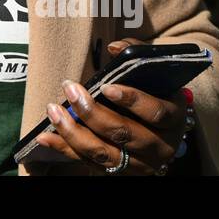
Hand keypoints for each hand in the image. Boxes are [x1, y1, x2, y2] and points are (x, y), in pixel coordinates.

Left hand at [33, 38, 188, 174]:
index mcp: (174, 119)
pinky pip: (90, 163)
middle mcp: (161, 146)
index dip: (132, 100)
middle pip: (124, 134)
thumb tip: (115, 47)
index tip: (107, 87)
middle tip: (71, 91)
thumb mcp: (155, 73)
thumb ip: (137, 54)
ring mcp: (141, 164)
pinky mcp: (121, 172)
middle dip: (93, 113)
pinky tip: (45, 137)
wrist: (163, 125)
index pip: (155, 113)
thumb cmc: (155, 91)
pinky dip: (65, 149)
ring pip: (105, 153)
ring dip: (74, 133)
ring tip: (54, 111)